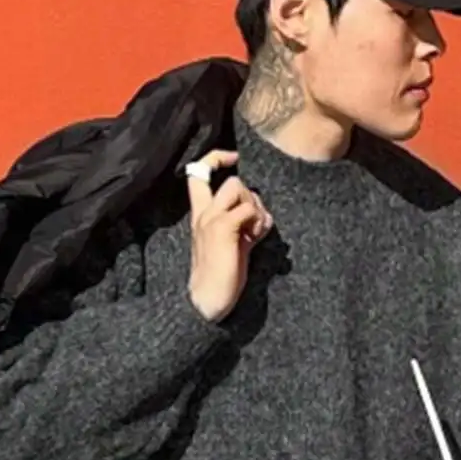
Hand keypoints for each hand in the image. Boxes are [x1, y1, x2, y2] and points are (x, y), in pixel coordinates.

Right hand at [186, 150, 272, 321]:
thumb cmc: (221, 277)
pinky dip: (258, 221)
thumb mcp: (234, 243)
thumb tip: (262, 213)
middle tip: (254, 223)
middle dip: (251, 197)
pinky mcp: (223, 229)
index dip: (216, 158)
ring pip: (238, 188)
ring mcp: (211, 220)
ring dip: (255, 208)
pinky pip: (248, 210)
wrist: (207, 302)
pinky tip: (255, 239)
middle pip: (231, 181)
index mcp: (201, 216)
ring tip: (255, 232)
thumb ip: (243, 224)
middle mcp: (203, 214)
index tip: (233, 158)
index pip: (198, 173)